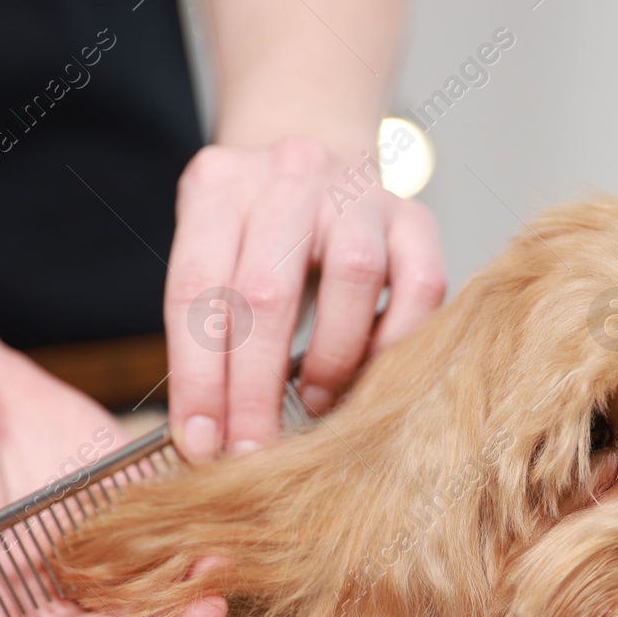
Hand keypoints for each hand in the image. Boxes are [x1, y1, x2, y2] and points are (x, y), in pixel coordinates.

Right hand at [0, 344, 226, 616]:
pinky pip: (161, 503)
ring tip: (224, 572)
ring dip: (189, 571)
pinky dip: (191, 513)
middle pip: (121, 609)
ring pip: (150, 562)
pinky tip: (221, 515)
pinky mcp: (119, 480)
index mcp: (10, 596)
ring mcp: (95, 527)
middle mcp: (60, 572)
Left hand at [164, 137, 446, 459]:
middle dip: (254, 391)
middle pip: (266, 291)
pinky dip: (396, 341)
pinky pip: (420, 285)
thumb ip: (208, 329)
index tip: (199, 444)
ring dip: (330, 357)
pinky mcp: (415, 218)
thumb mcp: (214, 255)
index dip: (196, 377)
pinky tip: (372, 373)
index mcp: (219, 185)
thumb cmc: (258, 235)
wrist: (323, 162)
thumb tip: (206, 437)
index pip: (197, 289)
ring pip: (352, 275)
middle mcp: (289, 177)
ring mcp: (357, 192)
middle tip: (252, 454)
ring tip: (316, 405)